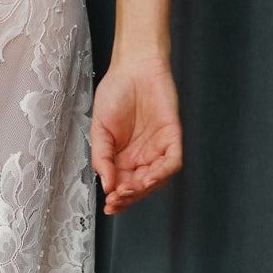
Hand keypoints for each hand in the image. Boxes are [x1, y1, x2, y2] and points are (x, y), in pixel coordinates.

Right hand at [90, 52, 182, 214]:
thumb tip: (106, 184)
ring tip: (129, 190)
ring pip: (158, 179)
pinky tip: (148, 177)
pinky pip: (173, 161)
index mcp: (125, 156)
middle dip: (129, 197)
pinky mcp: (173, 136)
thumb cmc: (115, 93)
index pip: (124, 185)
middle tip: (117, 199)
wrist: (133, 67)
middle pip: (140, 187)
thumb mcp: (99, 129)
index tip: (109, 205)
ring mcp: (159, 147)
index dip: (118, 198)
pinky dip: (162, 172)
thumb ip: (102, 158)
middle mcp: (143, 155)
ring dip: (144, 188)